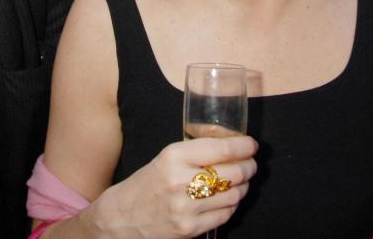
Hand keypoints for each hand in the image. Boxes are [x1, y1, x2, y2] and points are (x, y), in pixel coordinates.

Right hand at [87, 136, 256, 238]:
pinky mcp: (190, 228)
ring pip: (234, 195)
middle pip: (234, 172)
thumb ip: (195, 153)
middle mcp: (181, 181)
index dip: (244, 146)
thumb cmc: (146, 184)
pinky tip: (227, 198)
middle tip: (250, 164)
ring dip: (243, 186)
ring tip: (241, 181)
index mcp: (173, 156)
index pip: (222, 149)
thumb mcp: (165, 158)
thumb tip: (232, 147)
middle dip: (249, 166)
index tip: (251, 145)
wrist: (122, 217)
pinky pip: (226, 214)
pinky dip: (232, 205)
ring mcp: (186, 208)